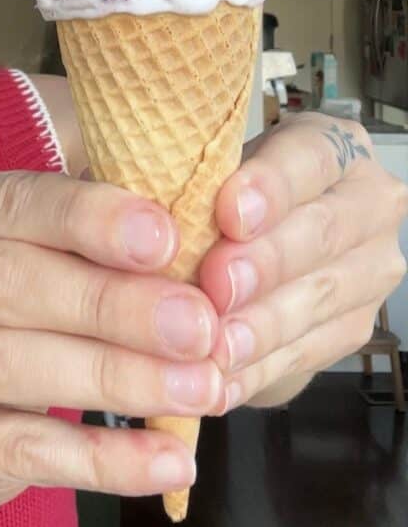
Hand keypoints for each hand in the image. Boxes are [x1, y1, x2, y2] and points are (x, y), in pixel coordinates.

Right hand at [0, 169, 223, 515]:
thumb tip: (197, 214)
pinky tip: (166, 460)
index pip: (14, 201)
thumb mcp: (43, 249)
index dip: (89, 218)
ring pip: (8, 365)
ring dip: (115, 378)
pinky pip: (15, 450)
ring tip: (199, 387)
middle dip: (109, 303)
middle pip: (6, 281)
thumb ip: (98, 229)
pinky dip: (98, 458)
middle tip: (198, 326)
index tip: (166, 238)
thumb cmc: (16, 301)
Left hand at [199, 113, 407, 408]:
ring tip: (215, 345)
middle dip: (265, 264)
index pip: (310, 157)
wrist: (251, 240)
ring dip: (262, 327)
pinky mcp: (353, 328)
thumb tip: (157, 217)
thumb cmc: (222, 192)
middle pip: (322, 231)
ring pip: (321, 298)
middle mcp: (366, 201)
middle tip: (217, 287)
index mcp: (331, 146)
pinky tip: (220, 380)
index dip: (270, 187)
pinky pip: (308, 353)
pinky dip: (258, 370)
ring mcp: (369, 268)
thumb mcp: (212, 170)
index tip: (228, 212)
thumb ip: (199, 185)